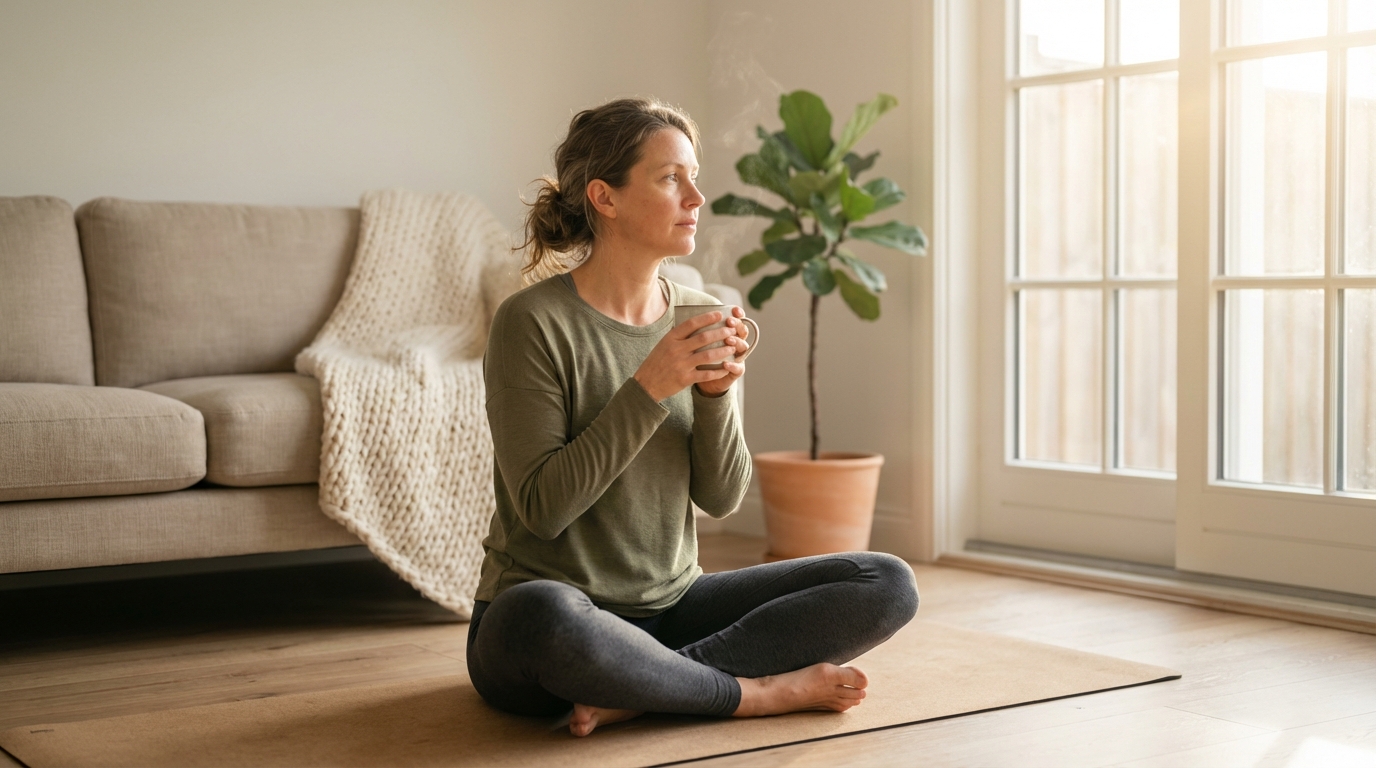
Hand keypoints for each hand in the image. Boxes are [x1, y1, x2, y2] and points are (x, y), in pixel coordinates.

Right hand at [634, 308, 749, 401]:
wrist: (646, 384)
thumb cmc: (656, 362)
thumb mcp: (664, 344)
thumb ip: (678, 336)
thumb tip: (697, 324)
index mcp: (670, 338)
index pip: (691, 324)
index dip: (707, 318)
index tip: (719, 314)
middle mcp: (676, 350)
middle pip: (703, 338)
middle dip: (721, 333)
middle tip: (732, 330)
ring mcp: (681, 365)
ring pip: (708, 355)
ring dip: (723, 350)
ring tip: (733, 347)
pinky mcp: (685, 379)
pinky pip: (706, 374)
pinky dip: (718, 371)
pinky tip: (727, 367)